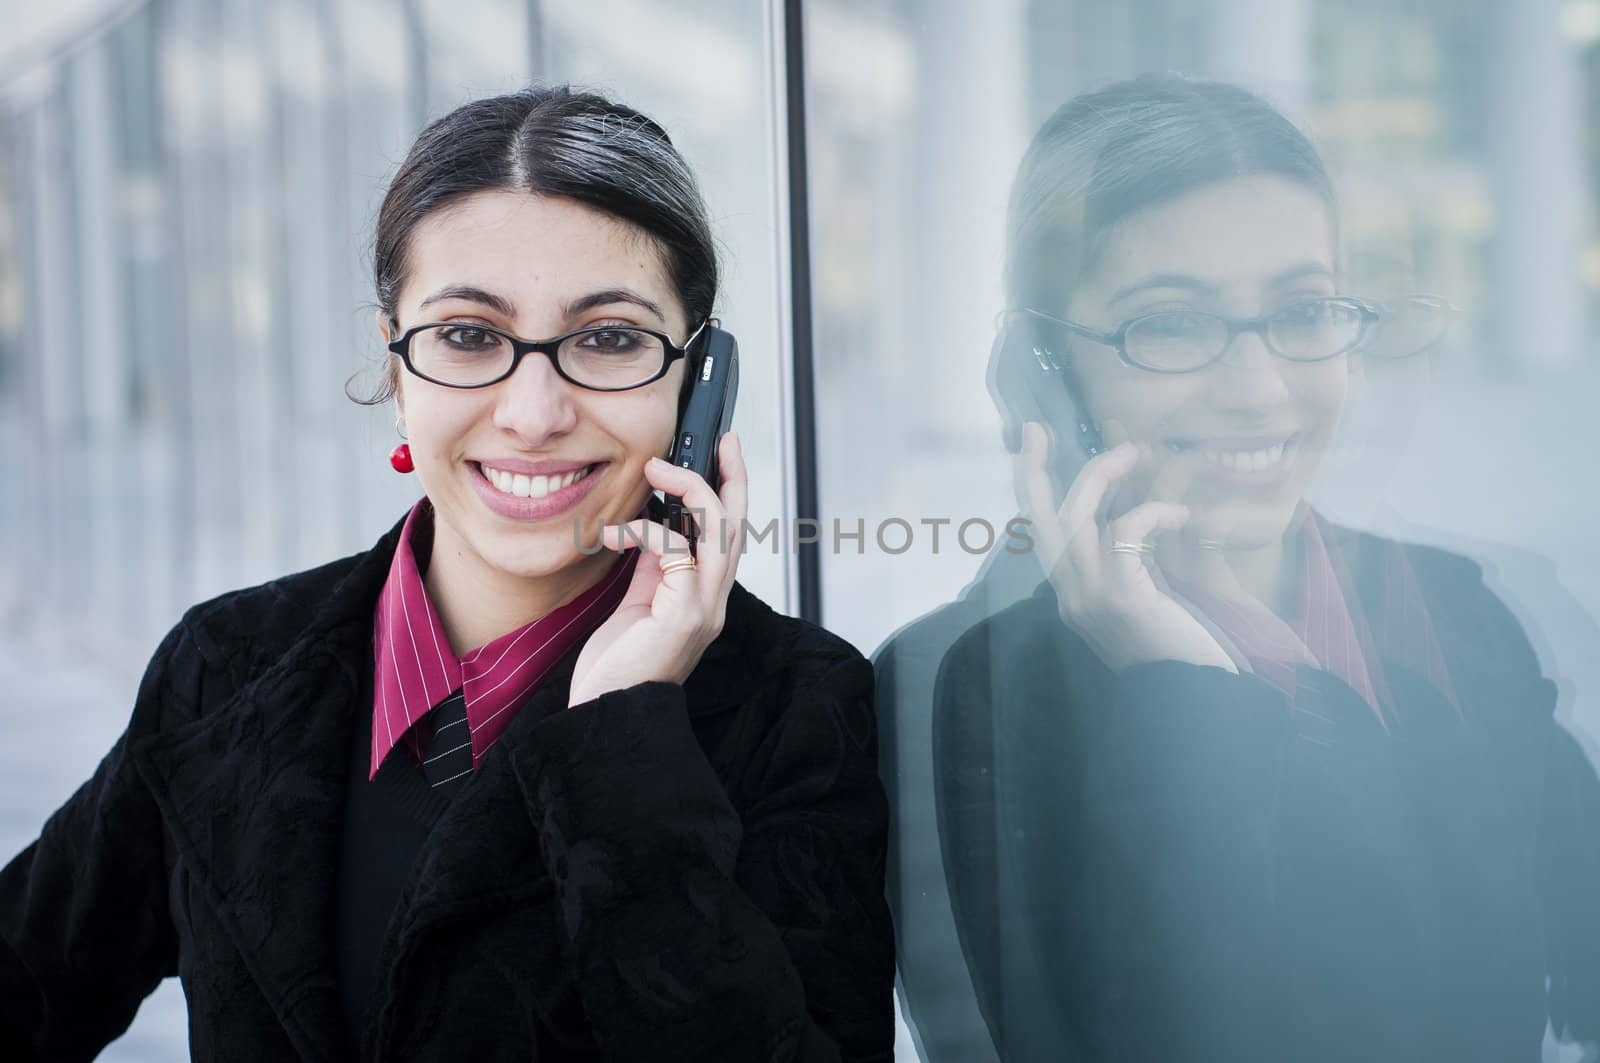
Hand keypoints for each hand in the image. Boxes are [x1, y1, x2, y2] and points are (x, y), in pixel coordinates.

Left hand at [567, 434, 748, 706]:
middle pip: (738, 527)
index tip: (721, 455)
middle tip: (724, 441)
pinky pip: (677, 552)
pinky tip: (617, 533)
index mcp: (703, 599)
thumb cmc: (617, 669)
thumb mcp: (637, 604)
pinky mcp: (688, 614)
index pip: (727, 537)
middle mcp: (714, 603)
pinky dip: (648, 531)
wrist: (606, 714)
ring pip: (721, 532)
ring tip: (659, 468)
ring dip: (692, 490)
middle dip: (734, 478)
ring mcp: (706, 609)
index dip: (728, 493)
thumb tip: (657, 528)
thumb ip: (653, 568)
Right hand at [1019, 421, 1237, 673]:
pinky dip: (1153, 511)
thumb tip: (1128, 504)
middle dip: (1038, 469)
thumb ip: (1130, 558)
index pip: (1044, 534)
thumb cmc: (1179, 650)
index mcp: (1073, 596)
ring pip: (1076, 516)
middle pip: (1044, 518)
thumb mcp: (1146, 594)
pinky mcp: (1121, 596)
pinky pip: (1125, 531)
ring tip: (1135, 452)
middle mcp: (1070, 596)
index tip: (1033, 443)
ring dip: (1103, 475)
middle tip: (1039, 429)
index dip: (1034, 486)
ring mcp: (1090, 598)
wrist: (1193, 700)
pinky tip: (1180, 515)